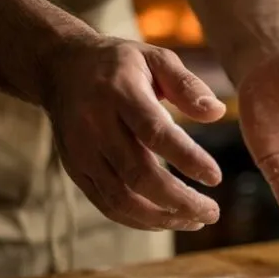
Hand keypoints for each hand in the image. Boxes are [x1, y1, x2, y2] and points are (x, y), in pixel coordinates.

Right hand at [42, 37, 224, 230]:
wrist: (60, 68)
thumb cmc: (121, 64)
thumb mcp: (156, 58)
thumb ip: (187, 85)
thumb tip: (218, 113)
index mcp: (120, 93)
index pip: (154, 133)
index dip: (187, 158)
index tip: (215, 177)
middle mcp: (96, 125)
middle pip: (138, 174)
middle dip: (179, 200)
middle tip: (212, 212)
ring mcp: (82, 151)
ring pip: (121, 198)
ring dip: (162, 217)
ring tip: (195, 219)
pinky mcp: (76, 170)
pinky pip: (107, 204)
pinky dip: (139, 220)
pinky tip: (167, 219)